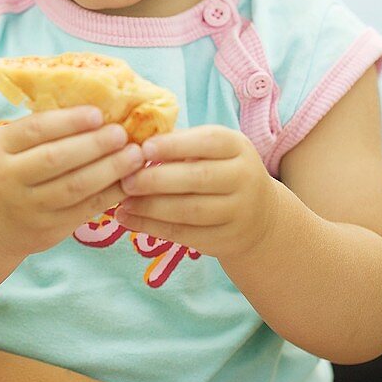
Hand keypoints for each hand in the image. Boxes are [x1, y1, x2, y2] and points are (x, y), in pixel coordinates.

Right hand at [0, 107, 144, 258]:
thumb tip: (96, 103)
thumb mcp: (9, 145)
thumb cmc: (8, 169)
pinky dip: (110, 195)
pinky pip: (85, 210)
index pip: (36, 130)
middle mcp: (9, 178)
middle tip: (122, 133)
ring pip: (74, 187)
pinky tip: (129, 180)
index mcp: (0, 147)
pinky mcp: (48, 229)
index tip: (98, 113)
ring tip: (134, 155)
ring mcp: (28, 207)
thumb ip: (42, 129)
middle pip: (56, 159)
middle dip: (94, 145)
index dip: (69, 121)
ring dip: (109, 170)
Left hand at [116, 125, 277, 259]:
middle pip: (199, 178)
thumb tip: (133, 144)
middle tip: (126, 180)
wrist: (259, 215)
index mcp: (237, 147)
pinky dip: (152, 227)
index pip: (208, 142)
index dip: (174, 145)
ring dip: (150, 207)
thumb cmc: (220, 170)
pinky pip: (185, 234)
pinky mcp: (225, 239)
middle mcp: (244, 178)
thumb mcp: (211, 150)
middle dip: (157, 180)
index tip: (143, 149)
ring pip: (190, 210)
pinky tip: (129, 219)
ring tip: (122, 202)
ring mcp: (238, 211)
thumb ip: (180, 144)